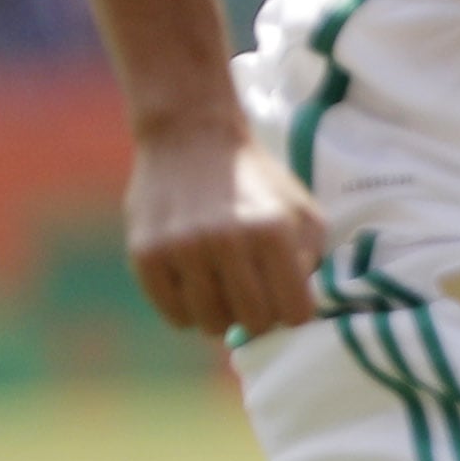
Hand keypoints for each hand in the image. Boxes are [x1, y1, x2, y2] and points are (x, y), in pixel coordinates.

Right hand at [124, 127, 327, 336]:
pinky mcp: (147, 254)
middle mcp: (227, 240)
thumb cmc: (256, 181)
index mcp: (273, 231)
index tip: (287, 299)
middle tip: (255, 298)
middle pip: (255, 322)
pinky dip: (189, 312)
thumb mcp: (301, 209)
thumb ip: (312, 258)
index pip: (295, 313)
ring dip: (224, 316)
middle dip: (261, 317)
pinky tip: (196, 289)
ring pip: (213, 324)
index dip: (295, 311)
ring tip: (225, 291)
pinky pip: (174, 313)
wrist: (190, 136)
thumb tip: (302, 308)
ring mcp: (183, 249)